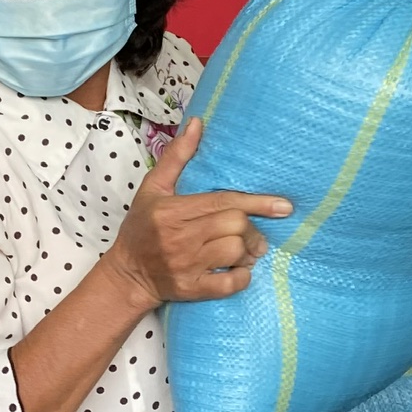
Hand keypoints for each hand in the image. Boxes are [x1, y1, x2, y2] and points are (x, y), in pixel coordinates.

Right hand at [102, 119, 291, 307]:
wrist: (126, 274)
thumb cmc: (142, 227)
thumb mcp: (153, 188)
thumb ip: (177, 157)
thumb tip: (196, 123)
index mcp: (172, 210)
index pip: (223, 202)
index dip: (256, 203)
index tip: (284, 206)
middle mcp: (179, 238)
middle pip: (234, 226)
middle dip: (252, 229)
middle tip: (254, 234)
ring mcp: (185, 265)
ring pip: (234, 252)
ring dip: (248, 252)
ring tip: (247, 251)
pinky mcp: (190, 289)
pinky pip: (228, 285)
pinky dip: (241, 278)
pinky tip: (239, 272)